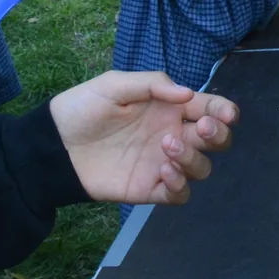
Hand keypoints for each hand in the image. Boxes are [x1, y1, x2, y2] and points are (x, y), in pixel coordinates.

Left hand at [50, 71, 239, 205]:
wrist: (54, 147)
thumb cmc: (83, 109)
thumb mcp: (114, 85)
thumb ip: (153, 84)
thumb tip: (189, 94)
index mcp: (169, 108)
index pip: (209, 109)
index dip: (224, 111)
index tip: (225, 114)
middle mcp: (172, 135)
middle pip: (215, 140)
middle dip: (217, 135)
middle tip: (199, 129)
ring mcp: (162, 164)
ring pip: (202, 168)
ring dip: (194, 158)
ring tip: (167, 147)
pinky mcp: (148, 189)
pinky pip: (179, 194)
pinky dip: (180, 185)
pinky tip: (163, 172)